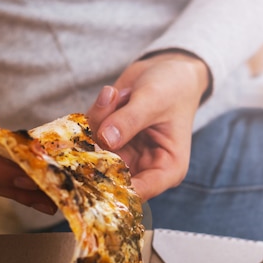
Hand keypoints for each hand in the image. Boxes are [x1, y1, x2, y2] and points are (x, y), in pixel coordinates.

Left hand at [87, 50, 209, 200]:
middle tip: (104, 115)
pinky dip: (95, 113)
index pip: (139, 192)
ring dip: (98, 120)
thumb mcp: (155, 100)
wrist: (168, 70)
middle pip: (109, 175)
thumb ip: (130, 120)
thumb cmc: (174, 87)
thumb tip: (105, 139)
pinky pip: (88, 134)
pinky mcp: (107, 141)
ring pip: (94, 151)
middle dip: (98, 147)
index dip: (113, 187)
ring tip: (115, 95)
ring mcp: (123, 155)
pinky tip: (112, 95)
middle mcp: (143, 168)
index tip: (94, 167)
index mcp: (167, 169)